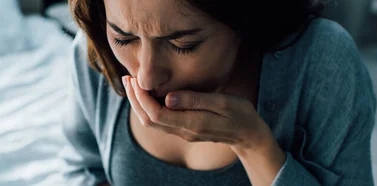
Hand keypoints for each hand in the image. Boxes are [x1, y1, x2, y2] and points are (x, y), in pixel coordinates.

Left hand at [122, 75, 285, 185]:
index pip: (156, 113)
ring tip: (132, 83)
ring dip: (138, 103)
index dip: (142, 98)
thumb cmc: (240, 114)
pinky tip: (146, 93)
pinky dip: (147, 106)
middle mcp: (183, 131)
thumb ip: (195, 100)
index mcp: (192, 123)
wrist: (248, 135)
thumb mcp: (223, 102)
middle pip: (148, 119)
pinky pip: (158, 120)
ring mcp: (182, 133)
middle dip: (134, 99)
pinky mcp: (183, 130)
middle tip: (127, 78)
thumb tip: (168, 98)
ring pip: (151, 122)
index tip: (136, 80)